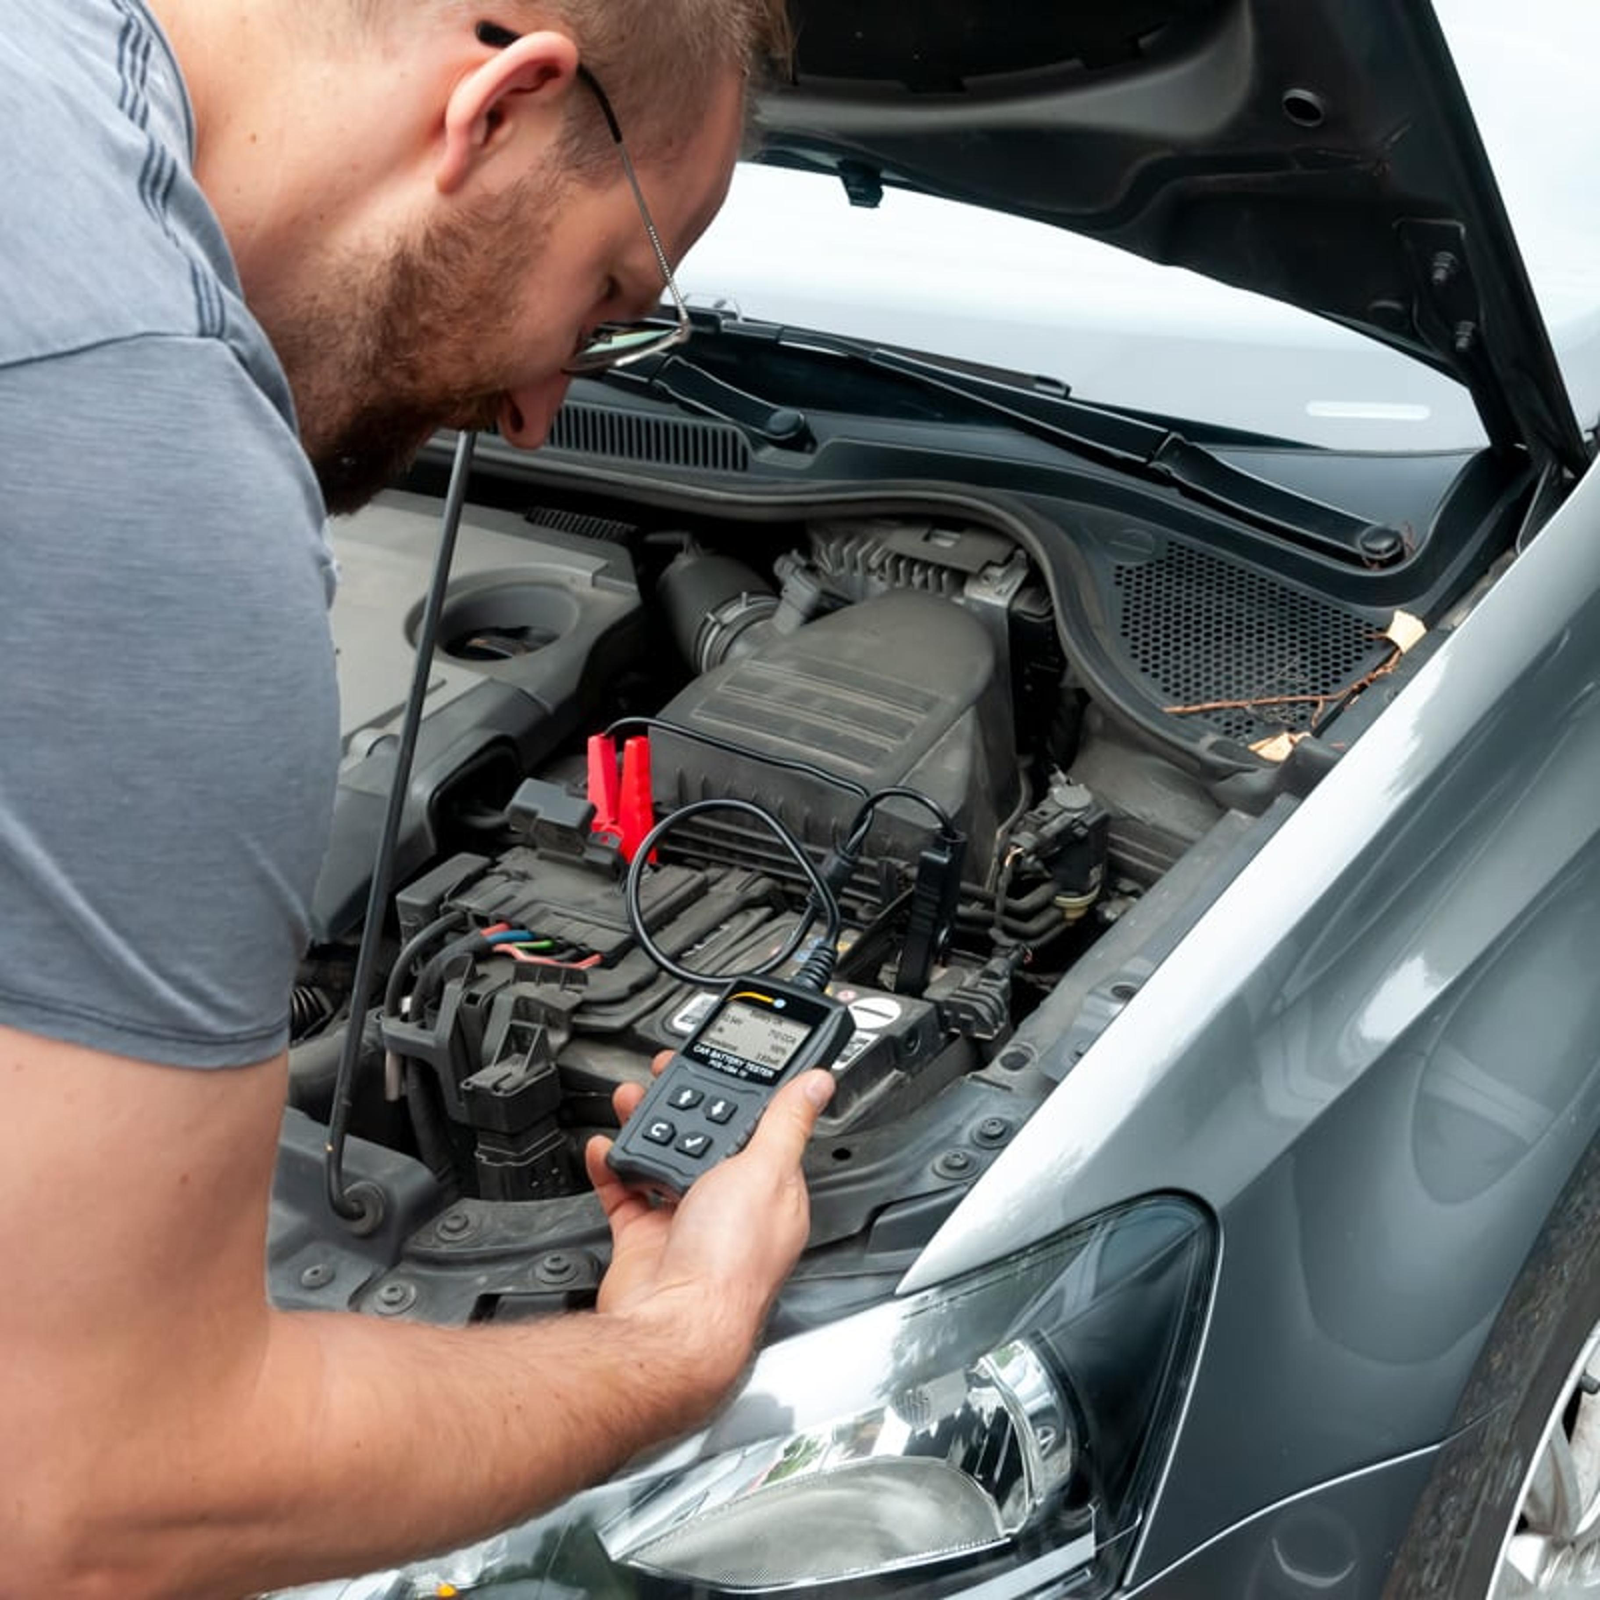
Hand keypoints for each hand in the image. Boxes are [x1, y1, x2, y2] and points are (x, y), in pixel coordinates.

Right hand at [584, 1055, 832, 1391]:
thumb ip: (786, 1122)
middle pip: (706, 1139)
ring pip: (664, 1160)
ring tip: (630, 1099)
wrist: (670, 1327)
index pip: (760, 1129)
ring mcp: (686, 1225)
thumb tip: (817, 1084)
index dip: (738, 1094)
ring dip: (644, 1127)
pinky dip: (612, 1166)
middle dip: (682, 1105)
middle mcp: (731, 1209)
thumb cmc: (730, 1265)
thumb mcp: (765, 1171)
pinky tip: (608, 1148)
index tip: (717, 1064)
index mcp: (772, 1192)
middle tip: (662, 1074)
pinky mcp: (646, 1241)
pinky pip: (625, 1192)